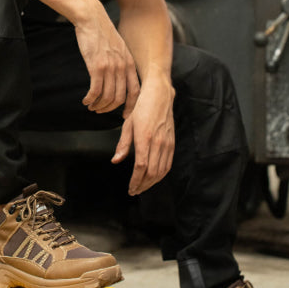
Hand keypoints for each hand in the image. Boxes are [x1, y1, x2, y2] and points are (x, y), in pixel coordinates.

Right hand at [74, 1, 139, 116]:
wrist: (92, 18)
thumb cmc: (103, 33)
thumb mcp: (119, 49)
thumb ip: (122, 63)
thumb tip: (119, 78)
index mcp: (130, 64)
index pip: (135, 92)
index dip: (130, 107)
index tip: (123, 116)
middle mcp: (122, 68)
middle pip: (119, 98)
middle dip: (108, 109)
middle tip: (99, 110)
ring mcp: (111, 68)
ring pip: (107, 97)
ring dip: (98, 105)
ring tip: (91, 106)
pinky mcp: (97, 67)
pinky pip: (95, 90)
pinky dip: (90, 99)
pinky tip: (85, 100)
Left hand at [111, 76, 174, 195]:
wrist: (160, 96)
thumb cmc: (142, 109)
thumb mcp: (127, 125)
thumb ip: (123, 145)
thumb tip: (116, 161)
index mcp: (145, 138)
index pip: (141, 167)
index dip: (135, 181)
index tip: (130, 189)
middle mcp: (158, 143)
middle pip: (151, 172)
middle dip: (142, 185)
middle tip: (134, 191)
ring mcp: (167, 144)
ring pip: (161, 171)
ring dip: (151, 183)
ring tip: (142, 187)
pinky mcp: (172, 143)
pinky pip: (168, 164)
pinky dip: (161, 175)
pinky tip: (153, 178)